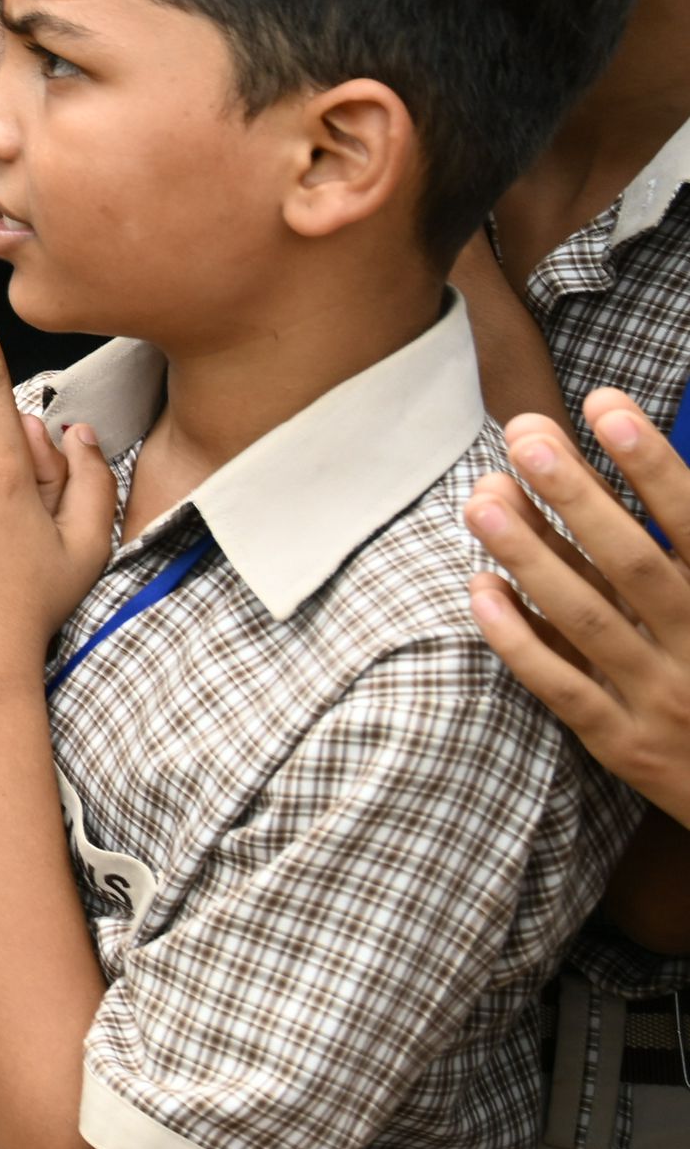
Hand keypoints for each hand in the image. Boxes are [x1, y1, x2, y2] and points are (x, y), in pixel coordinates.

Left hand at [469, 396, 689, 824]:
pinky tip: (479, 588)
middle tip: (525, 436)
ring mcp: (663, 700)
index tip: (605, 404)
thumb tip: (646, 472)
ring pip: (587, 621)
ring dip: (531, 557)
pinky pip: (562, 688)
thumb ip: (688, 543)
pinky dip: (519, 639)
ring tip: (481, 499)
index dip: (652, 465)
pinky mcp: (624, 745)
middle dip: (578, 496)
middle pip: (633, 562)